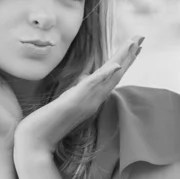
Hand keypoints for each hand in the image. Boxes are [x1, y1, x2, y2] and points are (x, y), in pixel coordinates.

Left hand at [13, 35, 144, 160]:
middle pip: (116, 75)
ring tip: (135, 43)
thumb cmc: (47, 126)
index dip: (124, 61)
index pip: (112, 77)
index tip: (134, 46)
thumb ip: (76, 96)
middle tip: (142, 37)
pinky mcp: (75, 101)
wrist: (37, 142)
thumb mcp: (65, 105)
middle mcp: (93, 100)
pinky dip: (105, 75)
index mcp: (92, 99)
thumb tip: (83, 85)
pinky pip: (93, 86)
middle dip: (129, 55)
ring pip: (109, 77)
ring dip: (123, 60)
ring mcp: (86, 101)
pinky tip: (116, 65)